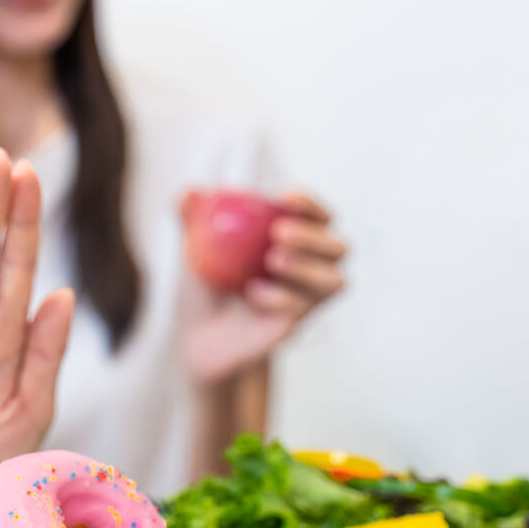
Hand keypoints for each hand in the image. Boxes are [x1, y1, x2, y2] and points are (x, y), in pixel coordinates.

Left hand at [179, 190, 345, 383]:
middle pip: (338, 247)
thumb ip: (192, 219)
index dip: (310, 204)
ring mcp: (306, 300)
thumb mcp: (193, 250)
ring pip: (334, 281)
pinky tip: (253, 293)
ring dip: (308, 267)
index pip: (318, 217)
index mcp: (293, 240)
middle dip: (314, 236)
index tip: (286, 196)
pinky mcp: (296, 324)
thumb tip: (190, 191)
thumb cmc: (203, 285)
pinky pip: (304, 309)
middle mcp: (309, 268)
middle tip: (279, 232)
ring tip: (273, 260)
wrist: (198, 337)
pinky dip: (282, 297)